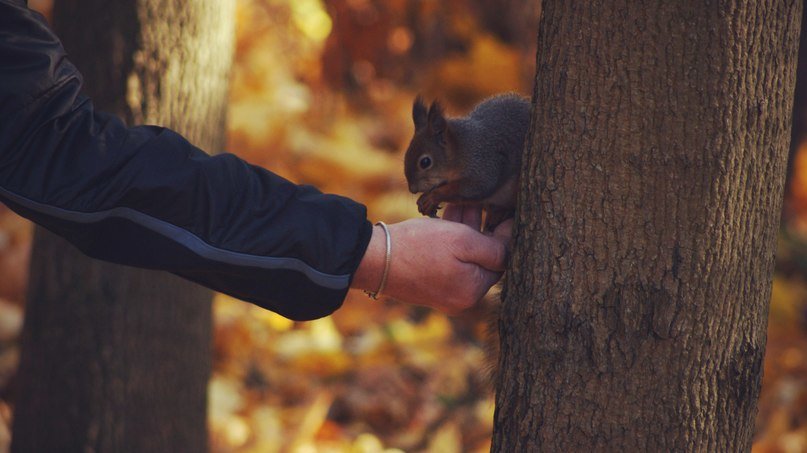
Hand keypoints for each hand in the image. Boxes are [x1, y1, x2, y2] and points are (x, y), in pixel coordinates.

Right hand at [352, 212, 511, 314]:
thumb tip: (510, 247)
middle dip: (484, 227)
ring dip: (467, 228)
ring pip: (463, 254)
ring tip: (467, 201)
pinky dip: (450, 237)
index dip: (505, 233)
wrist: (373, 258)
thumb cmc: (420, 248)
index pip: (500, 260)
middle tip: (487, 201)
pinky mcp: (426, 280)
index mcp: (473, 291)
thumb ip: (494, 247)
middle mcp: (461, 296)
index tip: (510, 211)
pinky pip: (447, 258)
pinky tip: (450, 213)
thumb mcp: (464, 241)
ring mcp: (442, 290)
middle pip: (481, 257)